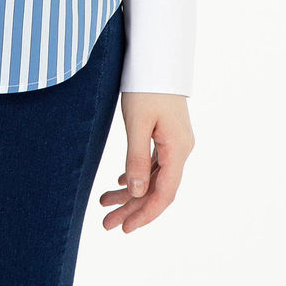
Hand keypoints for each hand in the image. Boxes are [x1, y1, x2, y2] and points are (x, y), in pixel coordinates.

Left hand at [99, 92, 194, 232]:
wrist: (157, 56)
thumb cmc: (146, 86)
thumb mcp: (137, 123)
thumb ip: (136, 159)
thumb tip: (136, 193)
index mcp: (178, 149)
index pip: (163, 194)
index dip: (145, 214)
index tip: (125, 228)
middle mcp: (180, 149)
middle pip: (157, 189)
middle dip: (132, 208)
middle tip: (106, 224)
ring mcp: (175, 141)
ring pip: (153, 176)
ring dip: (131, 192)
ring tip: (104, 203)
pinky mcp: (166, 133)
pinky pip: (154, 162)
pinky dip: (137, 174)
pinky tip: (122, 182)